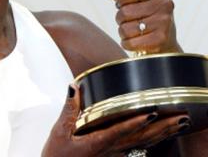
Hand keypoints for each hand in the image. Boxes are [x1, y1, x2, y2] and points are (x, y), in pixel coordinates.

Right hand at [42, 85, 190, 156]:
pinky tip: (161, 134)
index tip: (152, 112)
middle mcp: (111, 151)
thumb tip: (74, 87)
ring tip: (178, 124)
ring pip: (143, 145)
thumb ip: (69, 108)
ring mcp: (115, 156)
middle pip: (140, 139)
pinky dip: (152, 141)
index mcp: (97, 143)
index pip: (121, 131)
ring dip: (162, 134)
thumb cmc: (57, 154)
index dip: (136, 122)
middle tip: (180, 118)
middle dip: (161, 128)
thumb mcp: (59, 130)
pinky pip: (138, 148)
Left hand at [101, 0, 179, 52]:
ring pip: (126, 28)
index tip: (120, 3)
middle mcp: (166, 4)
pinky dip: (126, 43)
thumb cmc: (145, 14)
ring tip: (130, 30)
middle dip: (120, 17)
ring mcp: (165, 22)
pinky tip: (133, 40)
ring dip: (122, 31)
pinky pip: (131, 42)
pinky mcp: (161, 39)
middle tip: (126, 19)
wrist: (164, 39)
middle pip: (126, 11)